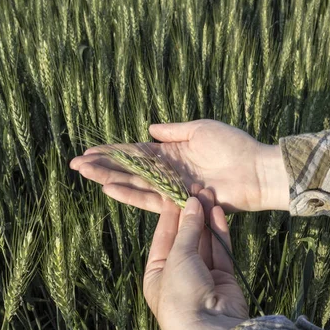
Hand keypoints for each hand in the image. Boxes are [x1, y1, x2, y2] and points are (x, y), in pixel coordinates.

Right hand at [70, 120, 288, 212]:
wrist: (254, 170)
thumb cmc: (232, 145)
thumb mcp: (200, 129)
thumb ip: (173, 131)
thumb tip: (149, 128)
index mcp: (170, 153)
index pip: (134, 153)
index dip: (111, 152)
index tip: (88, 151)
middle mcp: (167, 172)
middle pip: (128, 169)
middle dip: (102, 167)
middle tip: (75, 165)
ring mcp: (171, 187)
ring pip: (133, 184)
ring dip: (109, 179)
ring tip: (85, 174)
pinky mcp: (178, 201)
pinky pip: (149, 198)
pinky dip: (130, 194)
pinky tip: (110, 188)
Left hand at [145, 190, 248, 329]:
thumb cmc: (180, 294)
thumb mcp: (177, 258)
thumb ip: (187, 229)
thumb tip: (191, 203)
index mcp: (157, 274)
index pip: (163, 238)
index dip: (170, 215)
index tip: (176, 192)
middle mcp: (179, 276)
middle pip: (185, 239)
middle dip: (191, 214)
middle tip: (197, 189)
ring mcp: (202, 278)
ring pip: (204, 243)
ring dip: (206, 219)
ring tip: (210, 194)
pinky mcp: (223, 280)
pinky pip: (220, 252)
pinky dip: (219, 232)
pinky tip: (219, 211)